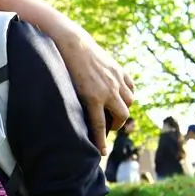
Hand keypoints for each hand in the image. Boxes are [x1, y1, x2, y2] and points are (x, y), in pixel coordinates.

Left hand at [51, 30, 134, 153]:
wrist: (71, 43)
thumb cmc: (63, 67)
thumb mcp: (67, 90)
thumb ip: (76, 104)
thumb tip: (77, 120)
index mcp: (93, 98)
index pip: (100, 126)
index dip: (101, 141)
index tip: (102, 153)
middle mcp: (108, 90)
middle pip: (121, 116)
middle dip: (116, 125)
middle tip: (108, 128)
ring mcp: (116, 80)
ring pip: (129, 102)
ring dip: (123, 110)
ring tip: (113, 112)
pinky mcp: (119, 70)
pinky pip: (131, 88)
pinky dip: (128, 94)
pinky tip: (120, 96)